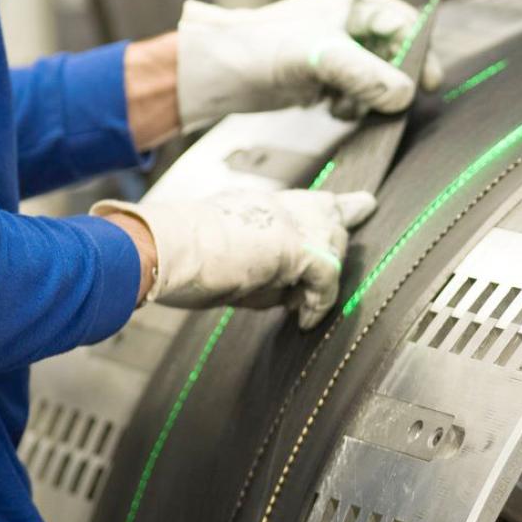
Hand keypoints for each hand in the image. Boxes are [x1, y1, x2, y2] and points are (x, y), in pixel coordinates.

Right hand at [92, 188, 376, 326]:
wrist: (159, 249)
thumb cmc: (175, 261)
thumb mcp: (225, 263)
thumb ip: (260, 272)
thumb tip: (287, 296)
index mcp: (253, 206)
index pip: (303, 201)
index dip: (330, 206)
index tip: (354, 204)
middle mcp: (275, 206)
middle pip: (327, 211)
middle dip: (346, 219)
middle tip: (362, 209)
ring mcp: (287, 221)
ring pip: (333, 240)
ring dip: (325, 275)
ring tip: (304, 305)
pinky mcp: (293, 246)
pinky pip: (327, 274)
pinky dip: (320, 302)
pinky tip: (305, 320)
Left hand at [175, 0, 443, 131]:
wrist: (217, 72)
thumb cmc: (262, 47)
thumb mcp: (321, 56)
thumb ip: (368, 75)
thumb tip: (406, 96)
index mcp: (355, 1)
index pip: (405, 26)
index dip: (418, 56)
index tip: (425, 86)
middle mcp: (350, 23)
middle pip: (395, 56)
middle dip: (388, 83)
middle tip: (379, 103)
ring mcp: (338, 51)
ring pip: (377, 80)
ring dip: (368, 99)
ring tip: (343, 104)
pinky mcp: (325, 77)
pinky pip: (357, 95)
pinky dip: (350, 106)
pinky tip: (330, 107)